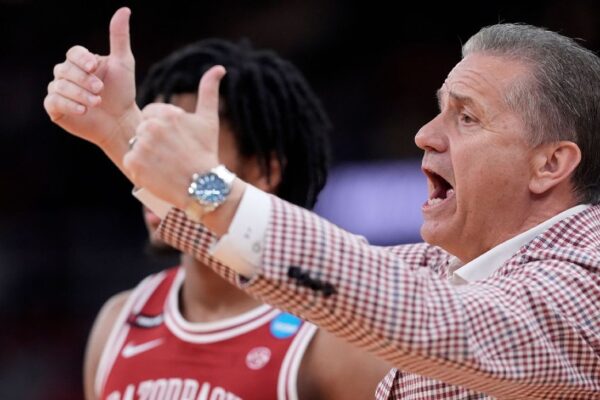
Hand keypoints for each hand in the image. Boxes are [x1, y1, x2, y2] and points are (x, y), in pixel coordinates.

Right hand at [43, 7, 139, 164]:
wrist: (121, 121)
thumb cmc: (123, 92)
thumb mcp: (123, 63)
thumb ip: (119, 38)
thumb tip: (124, 10)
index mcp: (81, 62)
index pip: (74, 53)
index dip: (82, 59)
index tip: (94, 66)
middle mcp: (67, 75)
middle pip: (65, 69)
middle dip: (83, 79)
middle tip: (100, 89)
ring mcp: (60, 91)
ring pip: (60, 86)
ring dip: (79, 94)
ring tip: (96, 102)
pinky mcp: (56, 109)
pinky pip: (54, 102)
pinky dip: (69, 105)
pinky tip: (84, 110)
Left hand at [124, 66, 226, 209]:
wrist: (204, 186)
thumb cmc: (206, 152)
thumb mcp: (208, 120)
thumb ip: (208, 91)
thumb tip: (219, 68)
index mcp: (167, 114)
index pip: (152, 115)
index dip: (163, 130)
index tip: (176, 143)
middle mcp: (152, 127)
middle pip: (143, 130)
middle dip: (153, 142)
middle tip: (170, 156)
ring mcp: (141, 146)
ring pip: (136, 145)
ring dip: (147, 155)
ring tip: (164, 165)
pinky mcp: (134, 163)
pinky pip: (131, 162)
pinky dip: (141, 169)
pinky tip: (157, 173)